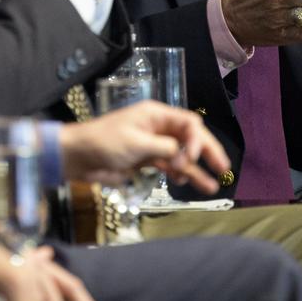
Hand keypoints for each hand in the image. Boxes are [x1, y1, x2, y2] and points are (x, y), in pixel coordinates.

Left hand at [58, 100, 229, 193]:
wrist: (78, 157)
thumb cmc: (103, 142)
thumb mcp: (136, 143)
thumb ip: (164, 148)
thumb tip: (184, 155)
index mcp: (156, 115)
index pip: (188, 123)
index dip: (198, 140)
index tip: (193, 158)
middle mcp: (158, 128)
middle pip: (190, 138)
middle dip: (207, 152)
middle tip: (223, 167)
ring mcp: (153, 145)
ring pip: (181, 156)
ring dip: (195, 169)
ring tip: (212, 185)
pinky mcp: (146, 161)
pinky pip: (169, 166)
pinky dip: (179, 175)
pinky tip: (187, 184)